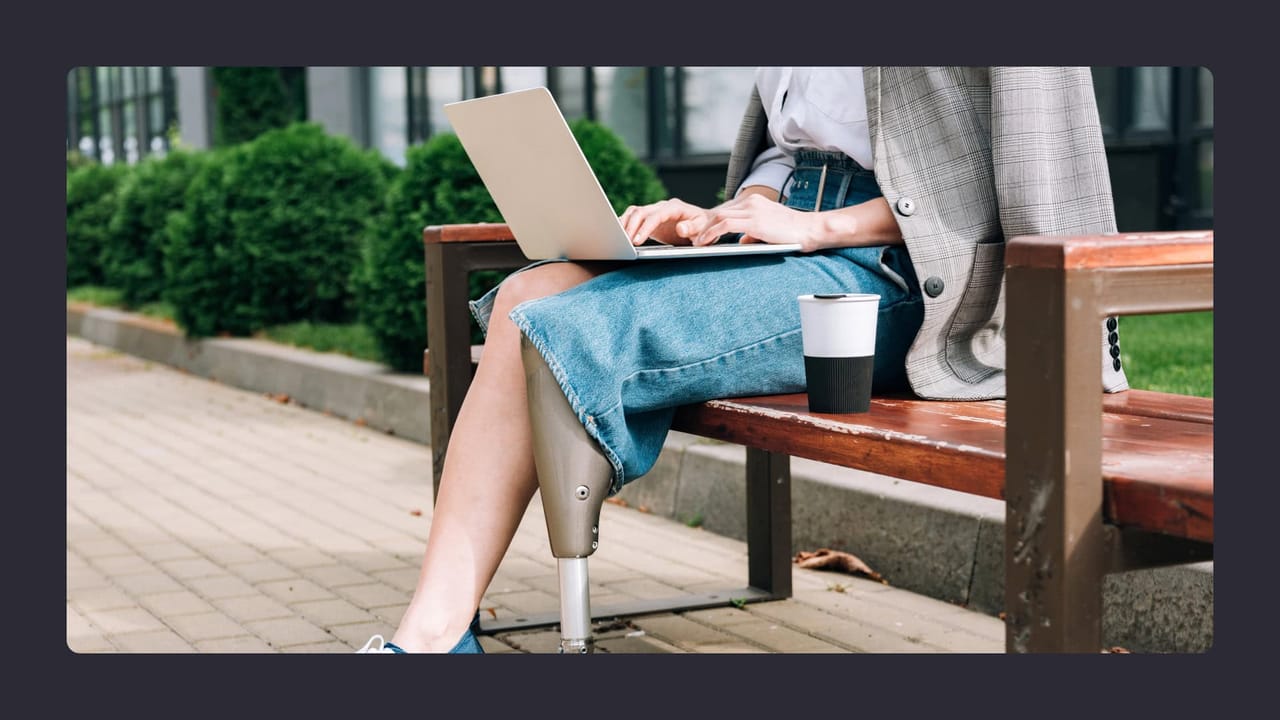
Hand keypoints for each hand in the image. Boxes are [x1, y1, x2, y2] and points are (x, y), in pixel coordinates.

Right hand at [619, 199, 710, 245]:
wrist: (702, 224)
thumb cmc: (704, 227)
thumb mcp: (703, 229)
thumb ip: (693, 228)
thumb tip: (681, 228)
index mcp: (674, 207)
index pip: (655, 215)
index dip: (645, 227)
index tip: (637, 241)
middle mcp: (661, 207)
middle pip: (640, 212)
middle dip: (630, 227)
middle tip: (624, 243)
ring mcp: (654, 211)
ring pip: (633, 213)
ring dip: (624, 225)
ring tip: (618, 240)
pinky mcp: (648, 219)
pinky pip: (633, 218)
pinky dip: (624, 225)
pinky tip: (618, 236)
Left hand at [690, 193, 824, 251]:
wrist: (810, 229)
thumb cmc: (792, 233)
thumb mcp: (768, 230)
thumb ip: (753, 233)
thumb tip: (742, 241)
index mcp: (754, 202)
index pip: (725, 209)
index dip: (710, 222)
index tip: (700, 233)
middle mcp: (751, 202)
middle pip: (718, 211)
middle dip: (703, 225)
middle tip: (692, 238)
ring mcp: (753, 210)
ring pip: (718, 216)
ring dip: (704, 230)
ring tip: (697, 242)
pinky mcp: (754, 221)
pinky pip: (725, 225)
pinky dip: (712, 233)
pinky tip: (706, 242)